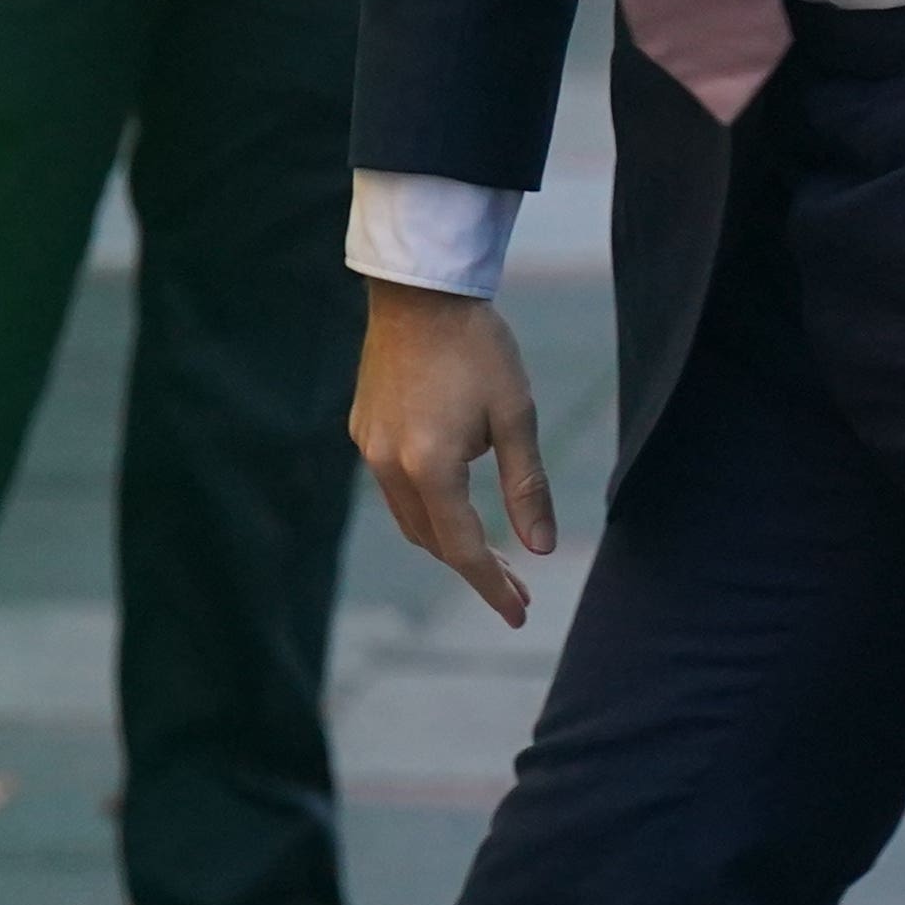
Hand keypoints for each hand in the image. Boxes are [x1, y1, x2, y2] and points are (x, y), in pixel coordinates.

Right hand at [352, 279, 556, 628]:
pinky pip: (394, 488)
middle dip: (475, 569)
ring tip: (492, 555)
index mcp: (430, 467)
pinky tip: (454, 502)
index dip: (492, 587)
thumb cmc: (477, 346)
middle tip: (518, 587)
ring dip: (449, 541)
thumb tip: (540, 549)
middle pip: (433, 541)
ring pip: (410, 518)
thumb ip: (527, 486)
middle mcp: (389, 466)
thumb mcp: (517, 415)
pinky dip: (426, 508)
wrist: (421, 290)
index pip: (464, 549)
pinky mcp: (364, 428)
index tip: (520, 614)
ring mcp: (370, 448)